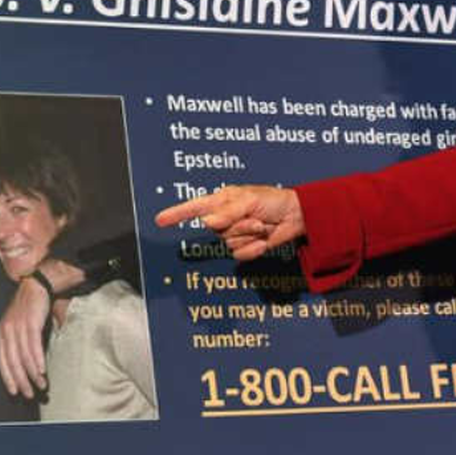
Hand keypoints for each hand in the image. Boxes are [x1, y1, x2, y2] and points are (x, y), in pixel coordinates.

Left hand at [0, 275, 49, 398]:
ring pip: (23, 356)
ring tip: (40, 384)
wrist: (36, 284)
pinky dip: (37, 359)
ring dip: (32, 373)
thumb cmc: (29, 307)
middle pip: (12, 361)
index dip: (7, 377)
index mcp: (0, 333)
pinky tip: (41, 370)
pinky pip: (33, 345)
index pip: (1, 360)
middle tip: (29, 393)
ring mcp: (17, 327)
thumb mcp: (17, 324)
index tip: (15, 390)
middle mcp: (6, 331)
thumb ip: (18, 342)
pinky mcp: (30, 322)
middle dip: (21, 380)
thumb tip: (25, 362)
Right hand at [155, 185, 304, 261]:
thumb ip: (227, 212)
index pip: (194, 207)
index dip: (176, 214)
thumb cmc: (273, 200)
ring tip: (261, 224)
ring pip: (229, 242)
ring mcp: (235, 233)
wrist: (296, 216)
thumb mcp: (249, 200)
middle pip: (216, 229)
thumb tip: (207, 223)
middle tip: (255, 216)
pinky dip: (253, 248)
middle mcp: (224, 217)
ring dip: (248, 234)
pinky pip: (240, 254)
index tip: (159, 220)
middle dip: (238, 224)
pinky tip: (263, 240)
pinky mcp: (246, 246)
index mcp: (221, 200)